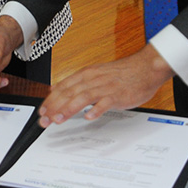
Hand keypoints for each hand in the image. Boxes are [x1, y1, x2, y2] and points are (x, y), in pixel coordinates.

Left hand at [37, 45, 174, 127]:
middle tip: (44, 120)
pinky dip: (97, 109)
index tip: (42, 111)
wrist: (146, 67)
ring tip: (59, 119)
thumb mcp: (96, 74)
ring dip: (69, 108)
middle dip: (54, 107)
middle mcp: (93, 79)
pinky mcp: (118, 94)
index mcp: (87, 74)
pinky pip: (106, 102)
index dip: (50, 100)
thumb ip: (78, 82)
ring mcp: (105, 87)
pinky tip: (89, 117)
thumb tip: (59, 88)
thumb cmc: (123, 73)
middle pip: (69, 93)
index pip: (63, 87)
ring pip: (83, 97)